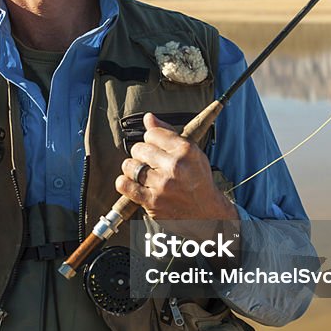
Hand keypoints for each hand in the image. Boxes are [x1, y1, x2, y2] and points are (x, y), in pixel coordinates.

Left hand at [115, 113, 237, 221]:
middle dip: (142, 154)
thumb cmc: (198, 180)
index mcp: (185, 150)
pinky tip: (133, 183)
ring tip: (144, 174)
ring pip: (129, 166)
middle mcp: (174, 166)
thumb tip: (148, 118)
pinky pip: (124, 185)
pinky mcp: (152, 202)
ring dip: (133, 169)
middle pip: (139, 149)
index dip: (151, 140)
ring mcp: (162, 185)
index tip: (156, 146)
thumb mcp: (191, 152)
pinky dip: (125, 182)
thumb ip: (167, 133)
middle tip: (151, 163)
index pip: (152, 133)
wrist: (206, 213)